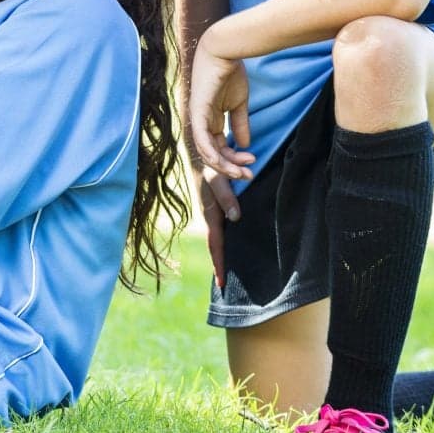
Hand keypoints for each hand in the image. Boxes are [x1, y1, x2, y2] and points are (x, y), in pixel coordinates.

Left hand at [188, 41, 257, 181]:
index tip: (252, 164)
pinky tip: (225, 162)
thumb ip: (240, 124)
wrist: (225, 52)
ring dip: (224, 165)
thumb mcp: (239, 104)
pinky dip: (212, 152)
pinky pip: (201, 138)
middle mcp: (201, 122)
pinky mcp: (197, 112)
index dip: (234, 160)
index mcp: (210, 121)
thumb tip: (244, 145)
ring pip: (206, 151)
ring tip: (242, 171)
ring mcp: (197, 118)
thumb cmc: (231, 73)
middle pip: (212, 154)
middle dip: (230, 168)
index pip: (219, 148)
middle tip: (248, 175)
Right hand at [194, 166, 240, 287]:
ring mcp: (212, 209)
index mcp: (210, 213)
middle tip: (222, 283)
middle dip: (219, 262)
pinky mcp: (215, 203)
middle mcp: (210, 214)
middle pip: (215, 244)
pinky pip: (219, 226)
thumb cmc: (208, 162)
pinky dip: (222, 239)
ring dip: (220, 251)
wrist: (197, 149)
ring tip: (224, 266)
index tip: (221, 282)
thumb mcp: (217, 179)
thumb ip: (227, 197)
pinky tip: (228, 240)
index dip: (219, 263)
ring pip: (217, 236)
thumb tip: (236, 218)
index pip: (215, 244)